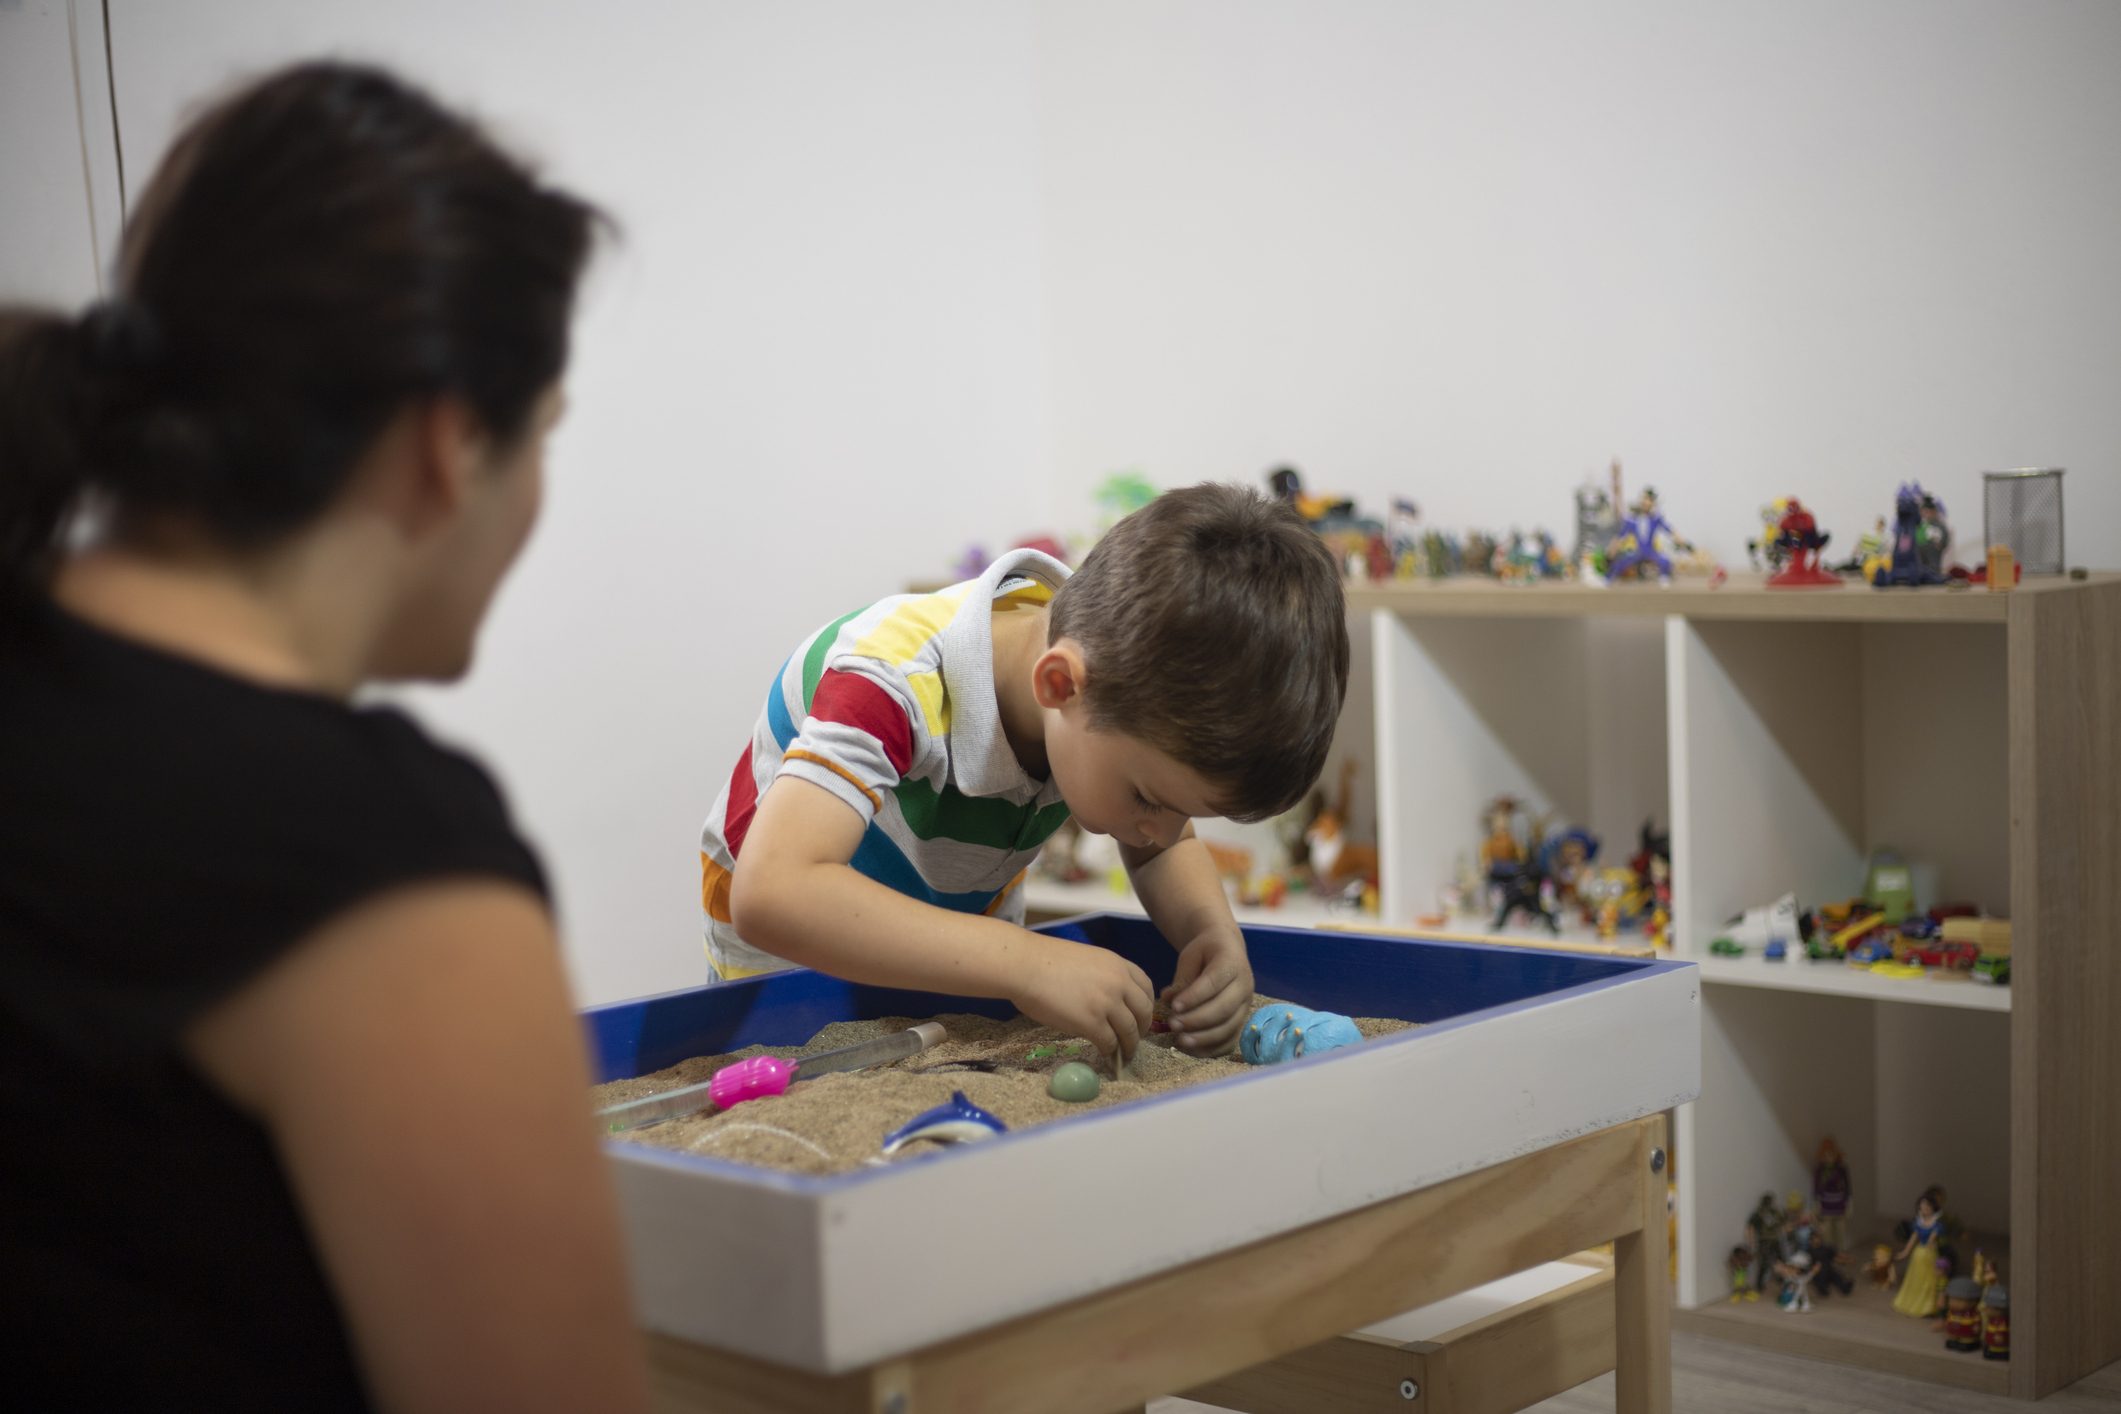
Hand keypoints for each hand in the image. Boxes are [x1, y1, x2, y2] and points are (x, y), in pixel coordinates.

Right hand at [1010, 933, 1154, 1062]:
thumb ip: (1103, 977)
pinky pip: (1109, 1042)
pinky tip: (1104, 1053)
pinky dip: (1109, 1051)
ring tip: (1124, 1053)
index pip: (1146, 987)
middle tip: (1135, 1038)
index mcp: (1117, 964)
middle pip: (1143, 1011)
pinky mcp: (1091, 1023)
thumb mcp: (1087, 959)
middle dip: (1142, 1028)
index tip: (1141, 1016)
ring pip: (1129, 1031)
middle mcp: (1118, 982)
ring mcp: (1107, 1003)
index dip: (1146, 1005)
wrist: (1025, 965)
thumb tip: (1107, 1000)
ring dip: (1129, 1045)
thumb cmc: (1045, 960)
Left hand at [1160, 927, 1252, 1056]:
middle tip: (1173, 1025)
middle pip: (1224, 1008)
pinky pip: (1231, 1039)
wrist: (1228, 949)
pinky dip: (1214, 1048)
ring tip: (1181, 1041)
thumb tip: (1167, 997)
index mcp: (1232, 964)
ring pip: (1229, 1027)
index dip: (1194, 997)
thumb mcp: (1191, 955)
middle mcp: (1244, 986)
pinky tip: (1194, 1050)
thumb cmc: (1207, 951)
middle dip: (1197, 1020)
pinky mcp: (1242, 1020)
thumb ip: (1182, 977)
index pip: (1213, 983)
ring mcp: (1246, 1005)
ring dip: (1205, 1037)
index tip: (1173, 1007)